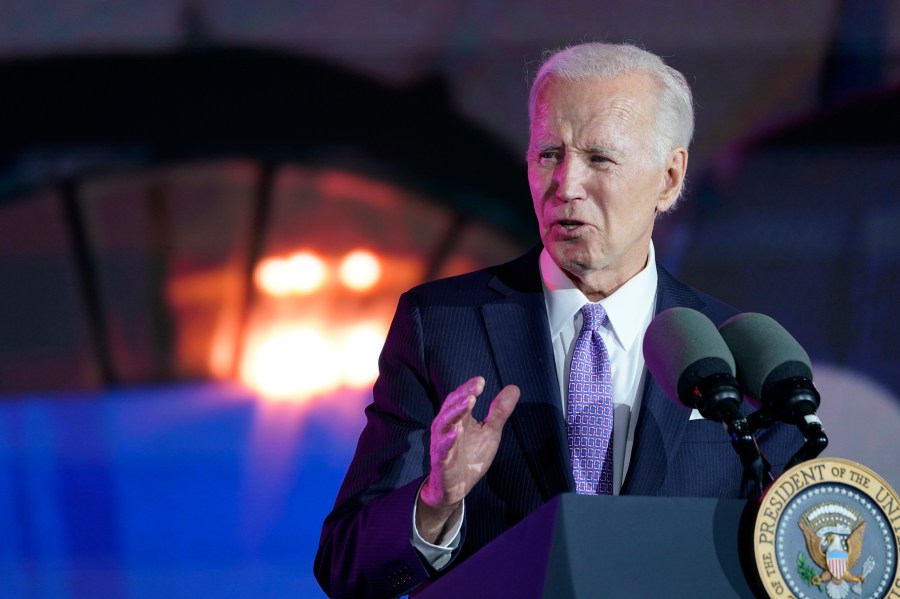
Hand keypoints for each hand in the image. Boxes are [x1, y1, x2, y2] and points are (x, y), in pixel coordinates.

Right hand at [416, 376, 519, 542]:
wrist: (457, 486)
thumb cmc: (471, 455)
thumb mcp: (490, 432)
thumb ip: (499, 411)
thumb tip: (514, 388)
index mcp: (458, 418)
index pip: (461, 398)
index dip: (469, 388)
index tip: (481, 380)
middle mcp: (446, 427)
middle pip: (452, 407)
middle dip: (463, 396)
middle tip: (475, 388)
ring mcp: (442, 444)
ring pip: (444, 424)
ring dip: (456, 412)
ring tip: (468, 402)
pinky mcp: (442, 461)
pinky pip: (443, 449)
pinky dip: (448, 440)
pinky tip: (456, 431)